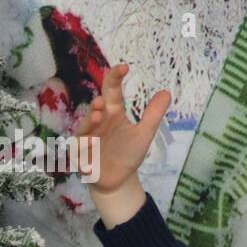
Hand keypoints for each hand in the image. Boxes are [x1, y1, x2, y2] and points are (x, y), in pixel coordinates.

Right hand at [68, 63, 171, 194]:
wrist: (118, 179)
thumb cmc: (127, 152)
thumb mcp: (144, 133)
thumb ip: (152, 114)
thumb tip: (167, 92)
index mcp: (112, 113)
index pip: (112, 91)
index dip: (115, 78)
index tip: (125, 67)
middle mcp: (98, 122)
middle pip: (95, 108)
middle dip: (97, 104)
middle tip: (103, 100)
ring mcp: (87, 138)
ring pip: (85, 128)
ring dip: (90, 122)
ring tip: (98, 115)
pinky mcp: (81, 156)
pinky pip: (80, 150)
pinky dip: (84, 147)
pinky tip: (91, 143)